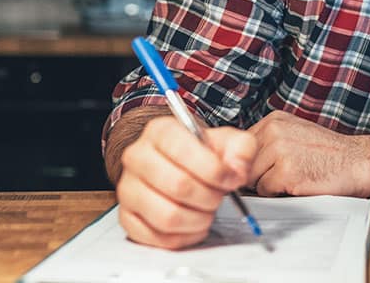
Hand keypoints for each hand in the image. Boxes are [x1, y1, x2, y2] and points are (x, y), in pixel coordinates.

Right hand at [115, 116, 254, 248]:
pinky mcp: (127, 217)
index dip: (214, 170)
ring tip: (207, 211)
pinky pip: (157, 238)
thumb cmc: (203, 155)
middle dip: (209, 197)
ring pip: (167, 216)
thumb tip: (236, 170)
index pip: (183, 150)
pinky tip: (194, 225)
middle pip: (177, 185)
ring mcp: (128, 188)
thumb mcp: (229, 141)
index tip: (231, 179)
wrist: (183, 167)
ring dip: (198, 219)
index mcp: (159, 132)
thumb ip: (241, 149)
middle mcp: (137, 157)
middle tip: (219, 197)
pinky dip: (183, 237)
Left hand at [247, 110, 369, 196]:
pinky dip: (278, 193)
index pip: (241, 145)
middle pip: (244, 162)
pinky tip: (298, 182)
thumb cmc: (329, 154)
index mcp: (274, 120)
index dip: (251, 161)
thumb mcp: (295, 134)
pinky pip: (265, 191)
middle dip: (258, 173)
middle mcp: (274, 131)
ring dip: (268, 184)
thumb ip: (267, 142)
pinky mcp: (286, 172)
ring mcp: (279, 150)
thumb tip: (239, 159)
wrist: (358, 162)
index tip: (266, 166)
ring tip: (293, 175)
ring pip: (252, 178)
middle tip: (284, 173)